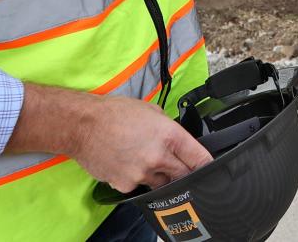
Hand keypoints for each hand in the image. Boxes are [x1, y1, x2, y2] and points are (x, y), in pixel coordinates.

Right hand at [7, 84, 212, 193]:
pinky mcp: (126, 185)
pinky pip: (139, 187)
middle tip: (178, 166)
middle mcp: (157, 156)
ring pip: (161, 183)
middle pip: (183, 175)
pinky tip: (128, 164)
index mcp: (168, 135)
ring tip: (145, 159)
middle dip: (184, 172)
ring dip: (160, 176)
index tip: (213, 170)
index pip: (198, 157)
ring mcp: (141, 173)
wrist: (83, 125)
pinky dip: (138, 179)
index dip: (208, 165)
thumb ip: (168, 128)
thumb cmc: (115, 113)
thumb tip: (179, 141)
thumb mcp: (151, 110)